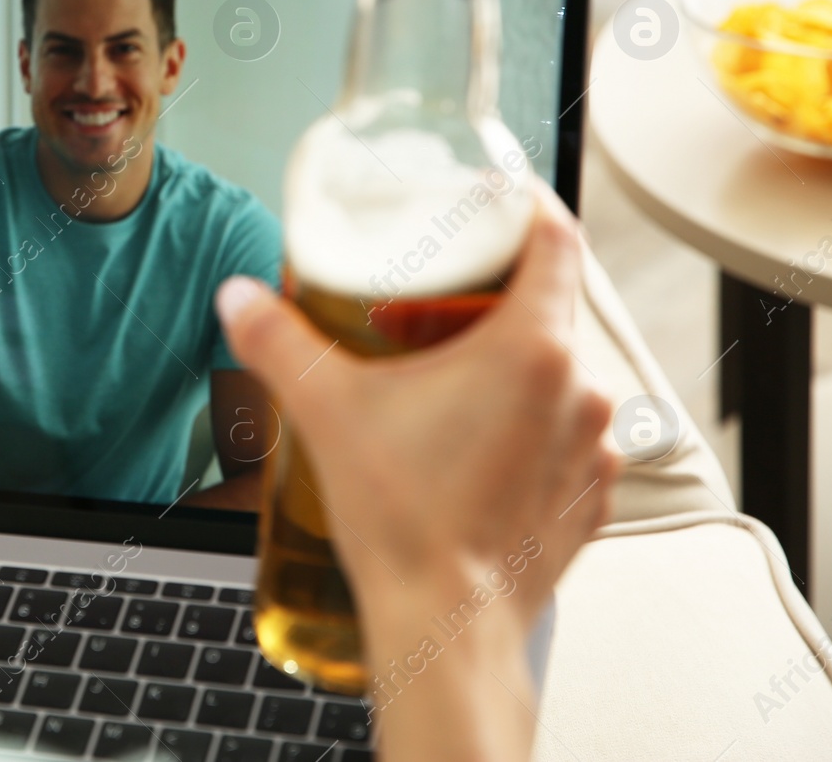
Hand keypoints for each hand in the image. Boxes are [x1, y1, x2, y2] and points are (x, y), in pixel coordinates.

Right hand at [216, 187, 618, 760]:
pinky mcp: (588, 496)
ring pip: (555, 370)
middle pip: (545, 304)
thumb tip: (240, 299)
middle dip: (483, 296)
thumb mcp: (326, 409)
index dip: (522, 208)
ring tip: (437, 382)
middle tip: (423, 310)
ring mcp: (591, 447)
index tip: (490, 205)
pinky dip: (523, 422)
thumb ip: (276, 340)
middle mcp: (579, 389)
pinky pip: (563, 432)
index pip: (555, 237)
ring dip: (503, 362)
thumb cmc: (404, 521)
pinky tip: (467, 443)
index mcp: (533, 348)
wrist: (445, 625)